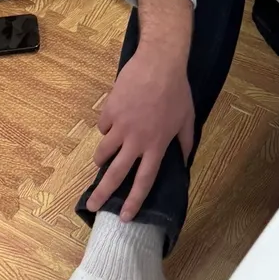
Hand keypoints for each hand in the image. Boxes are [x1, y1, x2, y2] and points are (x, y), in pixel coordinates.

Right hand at [88, 29, 195, 221]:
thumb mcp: (187, 119)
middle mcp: (136, 141)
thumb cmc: (177, 91)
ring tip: (101, 162)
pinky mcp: (109, 110)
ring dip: (101, 160)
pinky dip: (107, 128)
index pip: (144, 181)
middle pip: (116, 174)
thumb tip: (185, 161)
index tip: (124, 217)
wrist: (159, 62)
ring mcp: (120, 126)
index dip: (134, 201)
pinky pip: (104, 126)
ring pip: (104, 152)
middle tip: (91, 206)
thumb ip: (185, 142)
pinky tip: (114, 121)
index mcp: (156, 146)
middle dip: (102, 193)